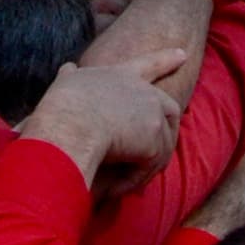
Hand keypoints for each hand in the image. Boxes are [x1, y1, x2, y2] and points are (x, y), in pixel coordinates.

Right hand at [27, 48, 185, 183]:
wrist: (70, 125)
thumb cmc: (62, 107)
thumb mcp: (66, 83)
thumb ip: (70, 77)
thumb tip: (69, 68)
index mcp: (121, 76)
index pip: (148, 64)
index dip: (164, 59)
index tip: (182, 55)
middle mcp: (143, 91)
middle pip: (168, 107)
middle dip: (171, 124)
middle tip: (171, 136)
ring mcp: (152, 115)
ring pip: (161, 144)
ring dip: (144, 165)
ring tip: (126, 183)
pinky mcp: (153, 141)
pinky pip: (149, 166)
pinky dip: (133, 180)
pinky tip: (116, 190)